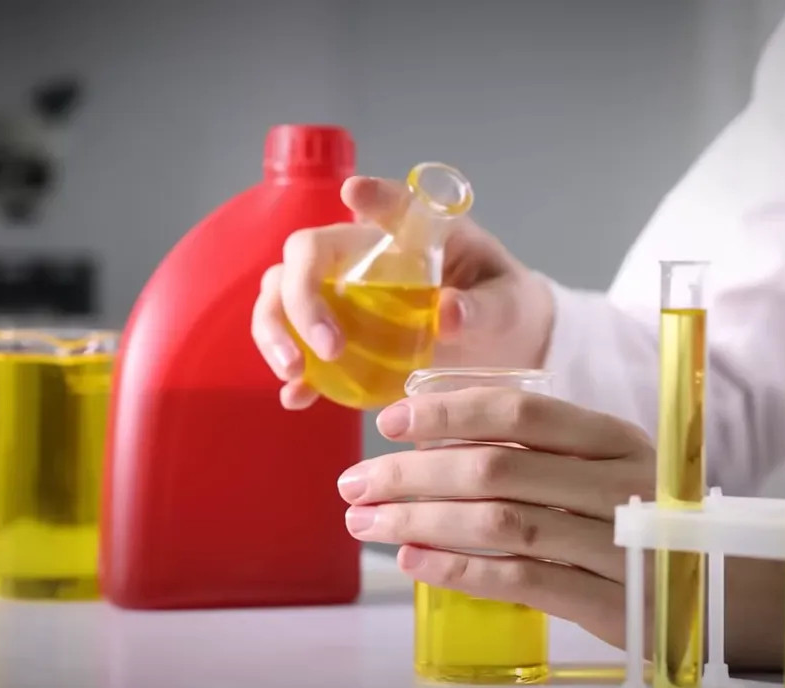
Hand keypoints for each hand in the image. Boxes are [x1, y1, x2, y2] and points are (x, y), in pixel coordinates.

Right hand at [250, 176, 555, 409]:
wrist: (502, 346)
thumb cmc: (503, 307)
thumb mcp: (507, 305)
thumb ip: (483, 308)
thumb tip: (448, 313)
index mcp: (413, 234)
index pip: (388, 204)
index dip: (370, 197)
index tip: (354, 194)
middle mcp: (365, 257)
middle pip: (306, 254)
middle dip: (300, 296)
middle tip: (327, 346)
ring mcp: (343, 298)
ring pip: (281, 296)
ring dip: (277, 330)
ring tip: (294, 372)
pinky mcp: (338, 341)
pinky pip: (298, 349)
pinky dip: (292, 375)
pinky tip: (296, 396)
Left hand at [336, 385, 652, 649]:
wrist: (717, 588)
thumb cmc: (640, 516)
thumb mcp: (604, 467)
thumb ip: (537, 450)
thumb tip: (431, 442)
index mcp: (613, 438)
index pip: (520, 411)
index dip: (448, 412)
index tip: (390, 423)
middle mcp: (618, 484)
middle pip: (496, 468)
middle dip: (411, 475)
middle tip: (355, 484)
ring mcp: (617, 544)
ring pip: (499, 524)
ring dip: (421, 522)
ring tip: (368, 524)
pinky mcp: (609, 602)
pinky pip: (518, 581)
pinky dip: (458, 570)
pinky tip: (413, 562)